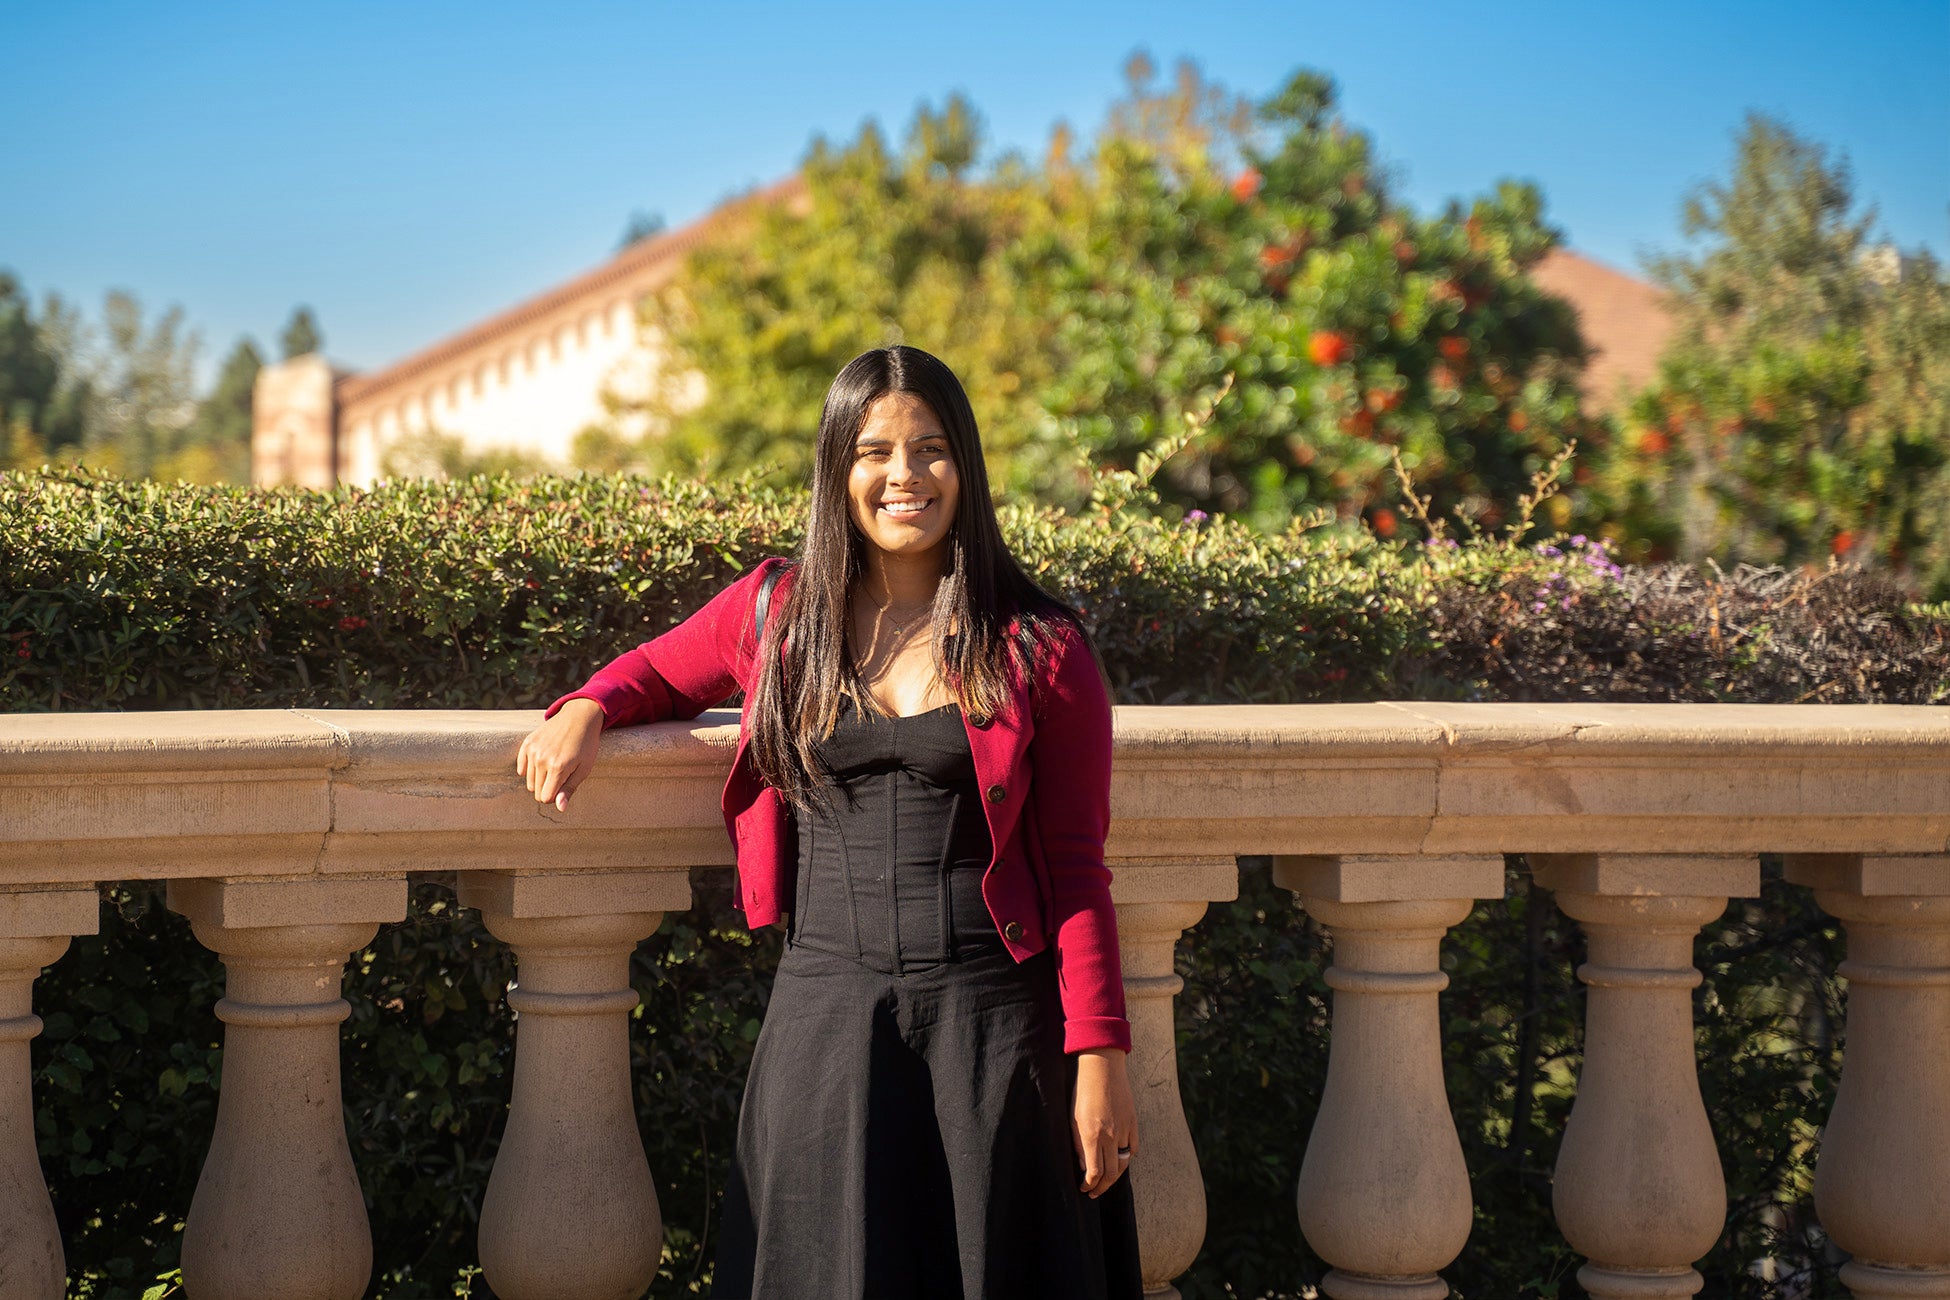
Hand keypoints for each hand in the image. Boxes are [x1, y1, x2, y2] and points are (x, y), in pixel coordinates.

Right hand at [515, 698, 605, 810]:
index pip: (545, 797)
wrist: (578, 717)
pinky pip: (522, 769)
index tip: (564, 787)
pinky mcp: (527, 744)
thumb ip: (569, 789)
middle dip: (548, 788)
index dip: (555, 797)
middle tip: (562, 775)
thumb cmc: (586, 745)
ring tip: (555, 765)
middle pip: (536, 791)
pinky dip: (530, 769)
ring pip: (529, 781)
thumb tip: (560, 808)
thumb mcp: (584, 768)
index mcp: (558, 768)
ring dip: (541, 779)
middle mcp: (542, 760)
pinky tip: (543, 761)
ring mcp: (533, 751)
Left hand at [1072, 1047, 1137, 1197]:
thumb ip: (1078, 1144)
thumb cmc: (1082, 1091)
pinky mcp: (1133, 1123)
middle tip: (1094, 1192)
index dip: (1089, 1185)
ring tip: (1106, 1181)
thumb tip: (1084, 1166)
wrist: (1102, 1067)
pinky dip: (1126, 1158)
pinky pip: (1132, 1148)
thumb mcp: (1073, 1118)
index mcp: (1091, 1135)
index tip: (1084, 1189)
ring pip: (1123, 1164)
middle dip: (1102, 1188)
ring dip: (1115, 1177)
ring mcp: (1124, 1130)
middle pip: (1111, 1174)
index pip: (1094, 1172)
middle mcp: (1109, 1136)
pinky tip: (1119, 1161)